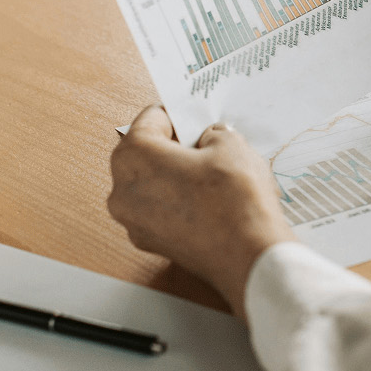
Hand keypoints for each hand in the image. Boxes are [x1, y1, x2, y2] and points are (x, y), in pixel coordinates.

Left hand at [108, 107, 293, 318]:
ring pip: (149, 183)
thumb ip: (212, 133)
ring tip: (209, 174)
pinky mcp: (149, 242)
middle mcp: (122, 190)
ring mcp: (133, 221)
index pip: (150, 119)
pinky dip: (175, 201)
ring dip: (173, 174)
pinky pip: (157, 209)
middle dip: (172, 146)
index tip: (193, 118)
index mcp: (134, 156)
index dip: (177, 115)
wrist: (249, 254)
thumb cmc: (235, 201)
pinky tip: (206, 200)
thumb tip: (209, 139)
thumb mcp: (231, 144)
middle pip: (143, 153)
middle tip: (204, 144)